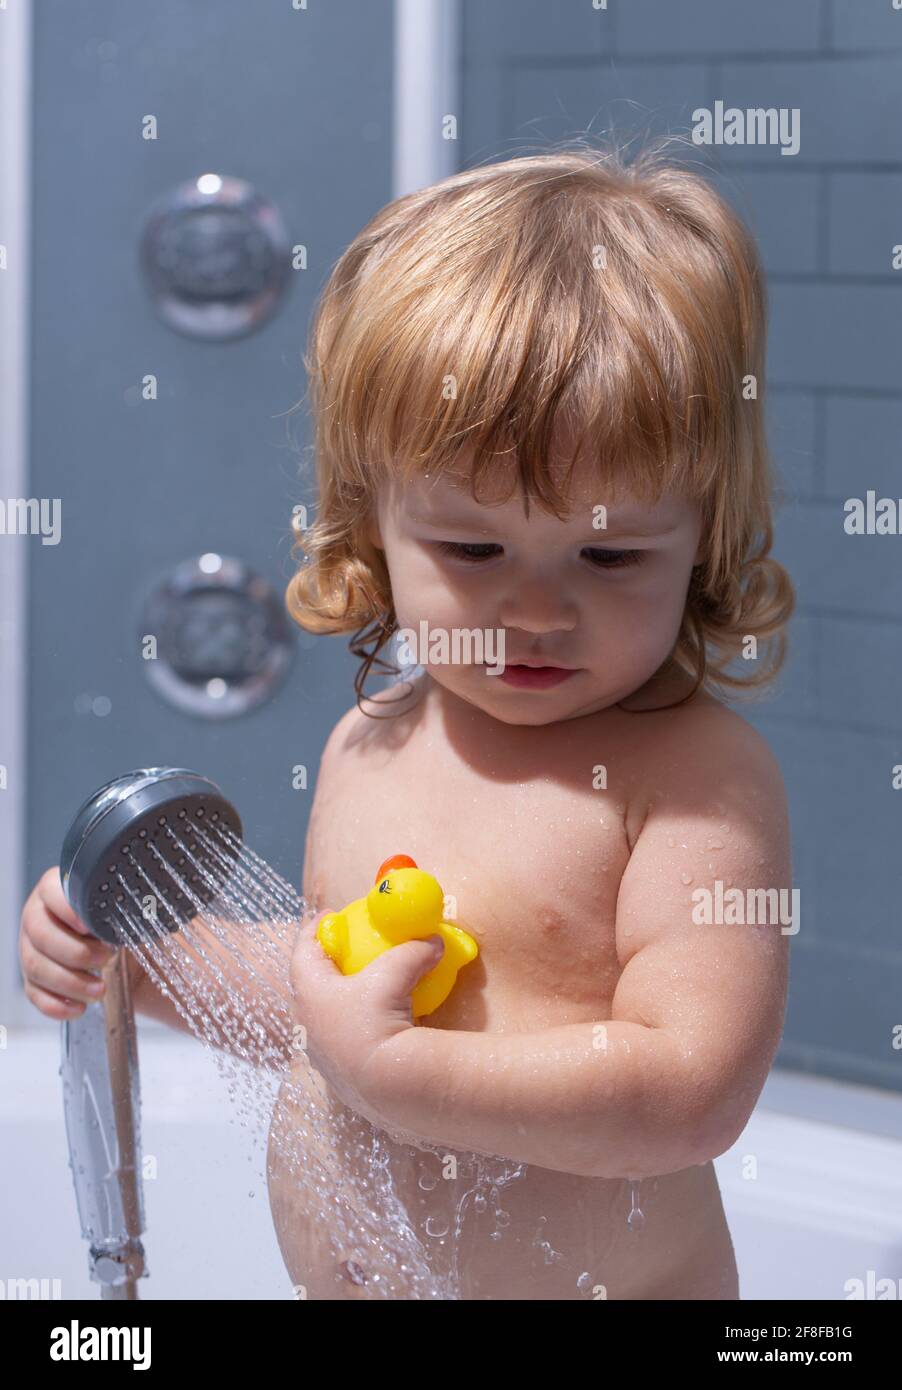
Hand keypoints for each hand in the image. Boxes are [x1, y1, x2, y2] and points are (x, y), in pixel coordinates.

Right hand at [19, 867, 116, 1017]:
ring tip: (100, 990)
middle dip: (75, 952)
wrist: (120, 951)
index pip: (50, 891)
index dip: (66, 909)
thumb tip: (141, 911)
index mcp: (57, 890)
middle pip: (41, 934)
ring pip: (37, 967)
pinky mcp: (33, 980)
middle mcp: (38, 917)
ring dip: (70, 982)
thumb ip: (126, 906)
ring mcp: (31, 949)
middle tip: (106, 959)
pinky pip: (36, 995)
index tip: (89, 925)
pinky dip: (57, 1005)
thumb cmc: (120, 924)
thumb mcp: (126, 909)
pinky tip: (80, 1008)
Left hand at [288, 908, 443, 1122]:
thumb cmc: (376, 1022)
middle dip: (329, 964)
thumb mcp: (394, 975)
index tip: (328, 915)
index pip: (303, 950)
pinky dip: (356, 1025)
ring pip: (326, 1014)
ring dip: (342, 998)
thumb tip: (432, 941)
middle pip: (312, 983)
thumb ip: (412, 952)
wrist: (384, 1086)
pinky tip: (379, 1025)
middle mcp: (308, 1021)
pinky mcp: (339, 1073)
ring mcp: (322, 1051)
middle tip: (349, 950)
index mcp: (310, 992)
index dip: (314, 929)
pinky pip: (343, 1039)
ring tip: (365, 988)